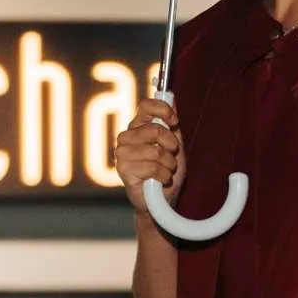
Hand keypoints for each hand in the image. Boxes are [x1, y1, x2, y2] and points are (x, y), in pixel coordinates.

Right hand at [113, 97, 185, 213]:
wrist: (163, 200)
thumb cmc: (167, 172)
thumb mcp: (175, 144)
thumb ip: (171, 123)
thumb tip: (172, 97)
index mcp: (138, 128)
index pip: (145, 106)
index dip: (162, 109)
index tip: (174, 120)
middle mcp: (126, 138)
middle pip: (153, 129)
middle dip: (170, 144)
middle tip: (172, 155)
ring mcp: (122, 154)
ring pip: (155, 151)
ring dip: (168, 164)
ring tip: (166, 171)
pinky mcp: (123, 170)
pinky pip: (152, 168)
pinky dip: (164, 176)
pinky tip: (161, 180)